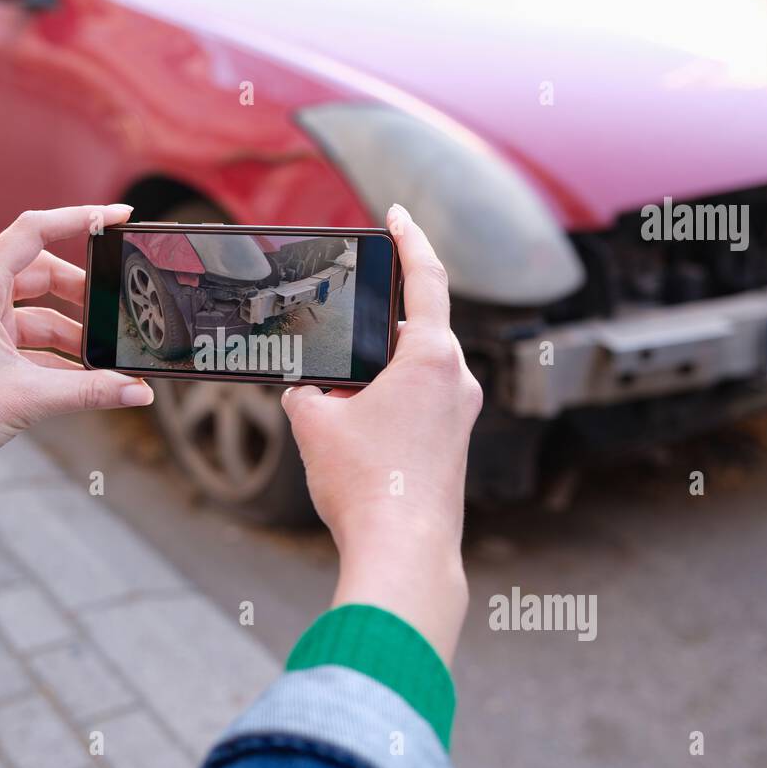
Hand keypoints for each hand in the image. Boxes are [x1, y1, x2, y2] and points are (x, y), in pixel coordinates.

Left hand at [0, 205, 153, 509]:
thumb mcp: (26, 399)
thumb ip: (89, 391)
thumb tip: (138, 392)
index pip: (34, 231)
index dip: (79, 218)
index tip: (120, 217)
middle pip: (43, 273)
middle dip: (83, 294)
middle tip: (117, 313)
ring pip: (39, 313)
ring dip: (73, 334)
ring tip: (107, 360)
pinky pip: (29, 343)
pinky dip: (58, 358)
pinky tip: (87, 381)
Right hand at [280, 205, 482, 661]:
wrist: (405, 552)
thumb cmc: (366, 484)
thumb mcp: (315, 424)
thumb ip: (306, 392)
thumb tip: (309, 392)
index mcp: (431, 356)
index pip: (426, 277)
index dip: (409, 239)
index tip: (397, 215)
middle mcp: (457, 379)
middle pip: (416, 328)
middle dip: (376, 323)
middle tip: (340, 318)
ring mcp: (460, 416)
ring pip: (416, 370)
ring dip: (379, 370)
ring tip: (335, 390)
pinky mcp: (453, 446)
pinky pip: (421, 403)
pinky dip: (389, 399)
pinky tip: (355, 425)